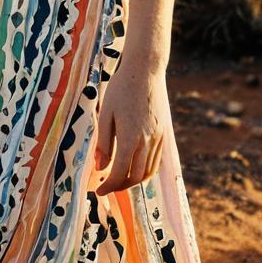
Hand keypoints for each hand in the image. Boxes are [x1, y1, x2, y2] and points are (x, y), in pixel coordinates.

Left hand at [93, 64, 166, 195]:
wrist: (145, 72)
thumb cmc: (121, 89)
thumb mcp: (105, 113)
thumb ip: (103, 142)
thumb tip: (100, 167)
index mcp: (130, 137)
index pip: (120, 172)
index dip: (109, 186)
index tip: (99, 190)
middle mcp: (147, 142)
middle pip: (136, 177)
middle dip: (121, 186)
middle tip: (107, 187)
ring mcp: (157, 138)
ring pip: (148, 172)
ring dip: (134, 181)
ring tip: (119, 179)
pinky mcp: (162, 134)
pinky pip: (156, 161)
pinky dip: (145, 170)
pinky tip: (134, 166)